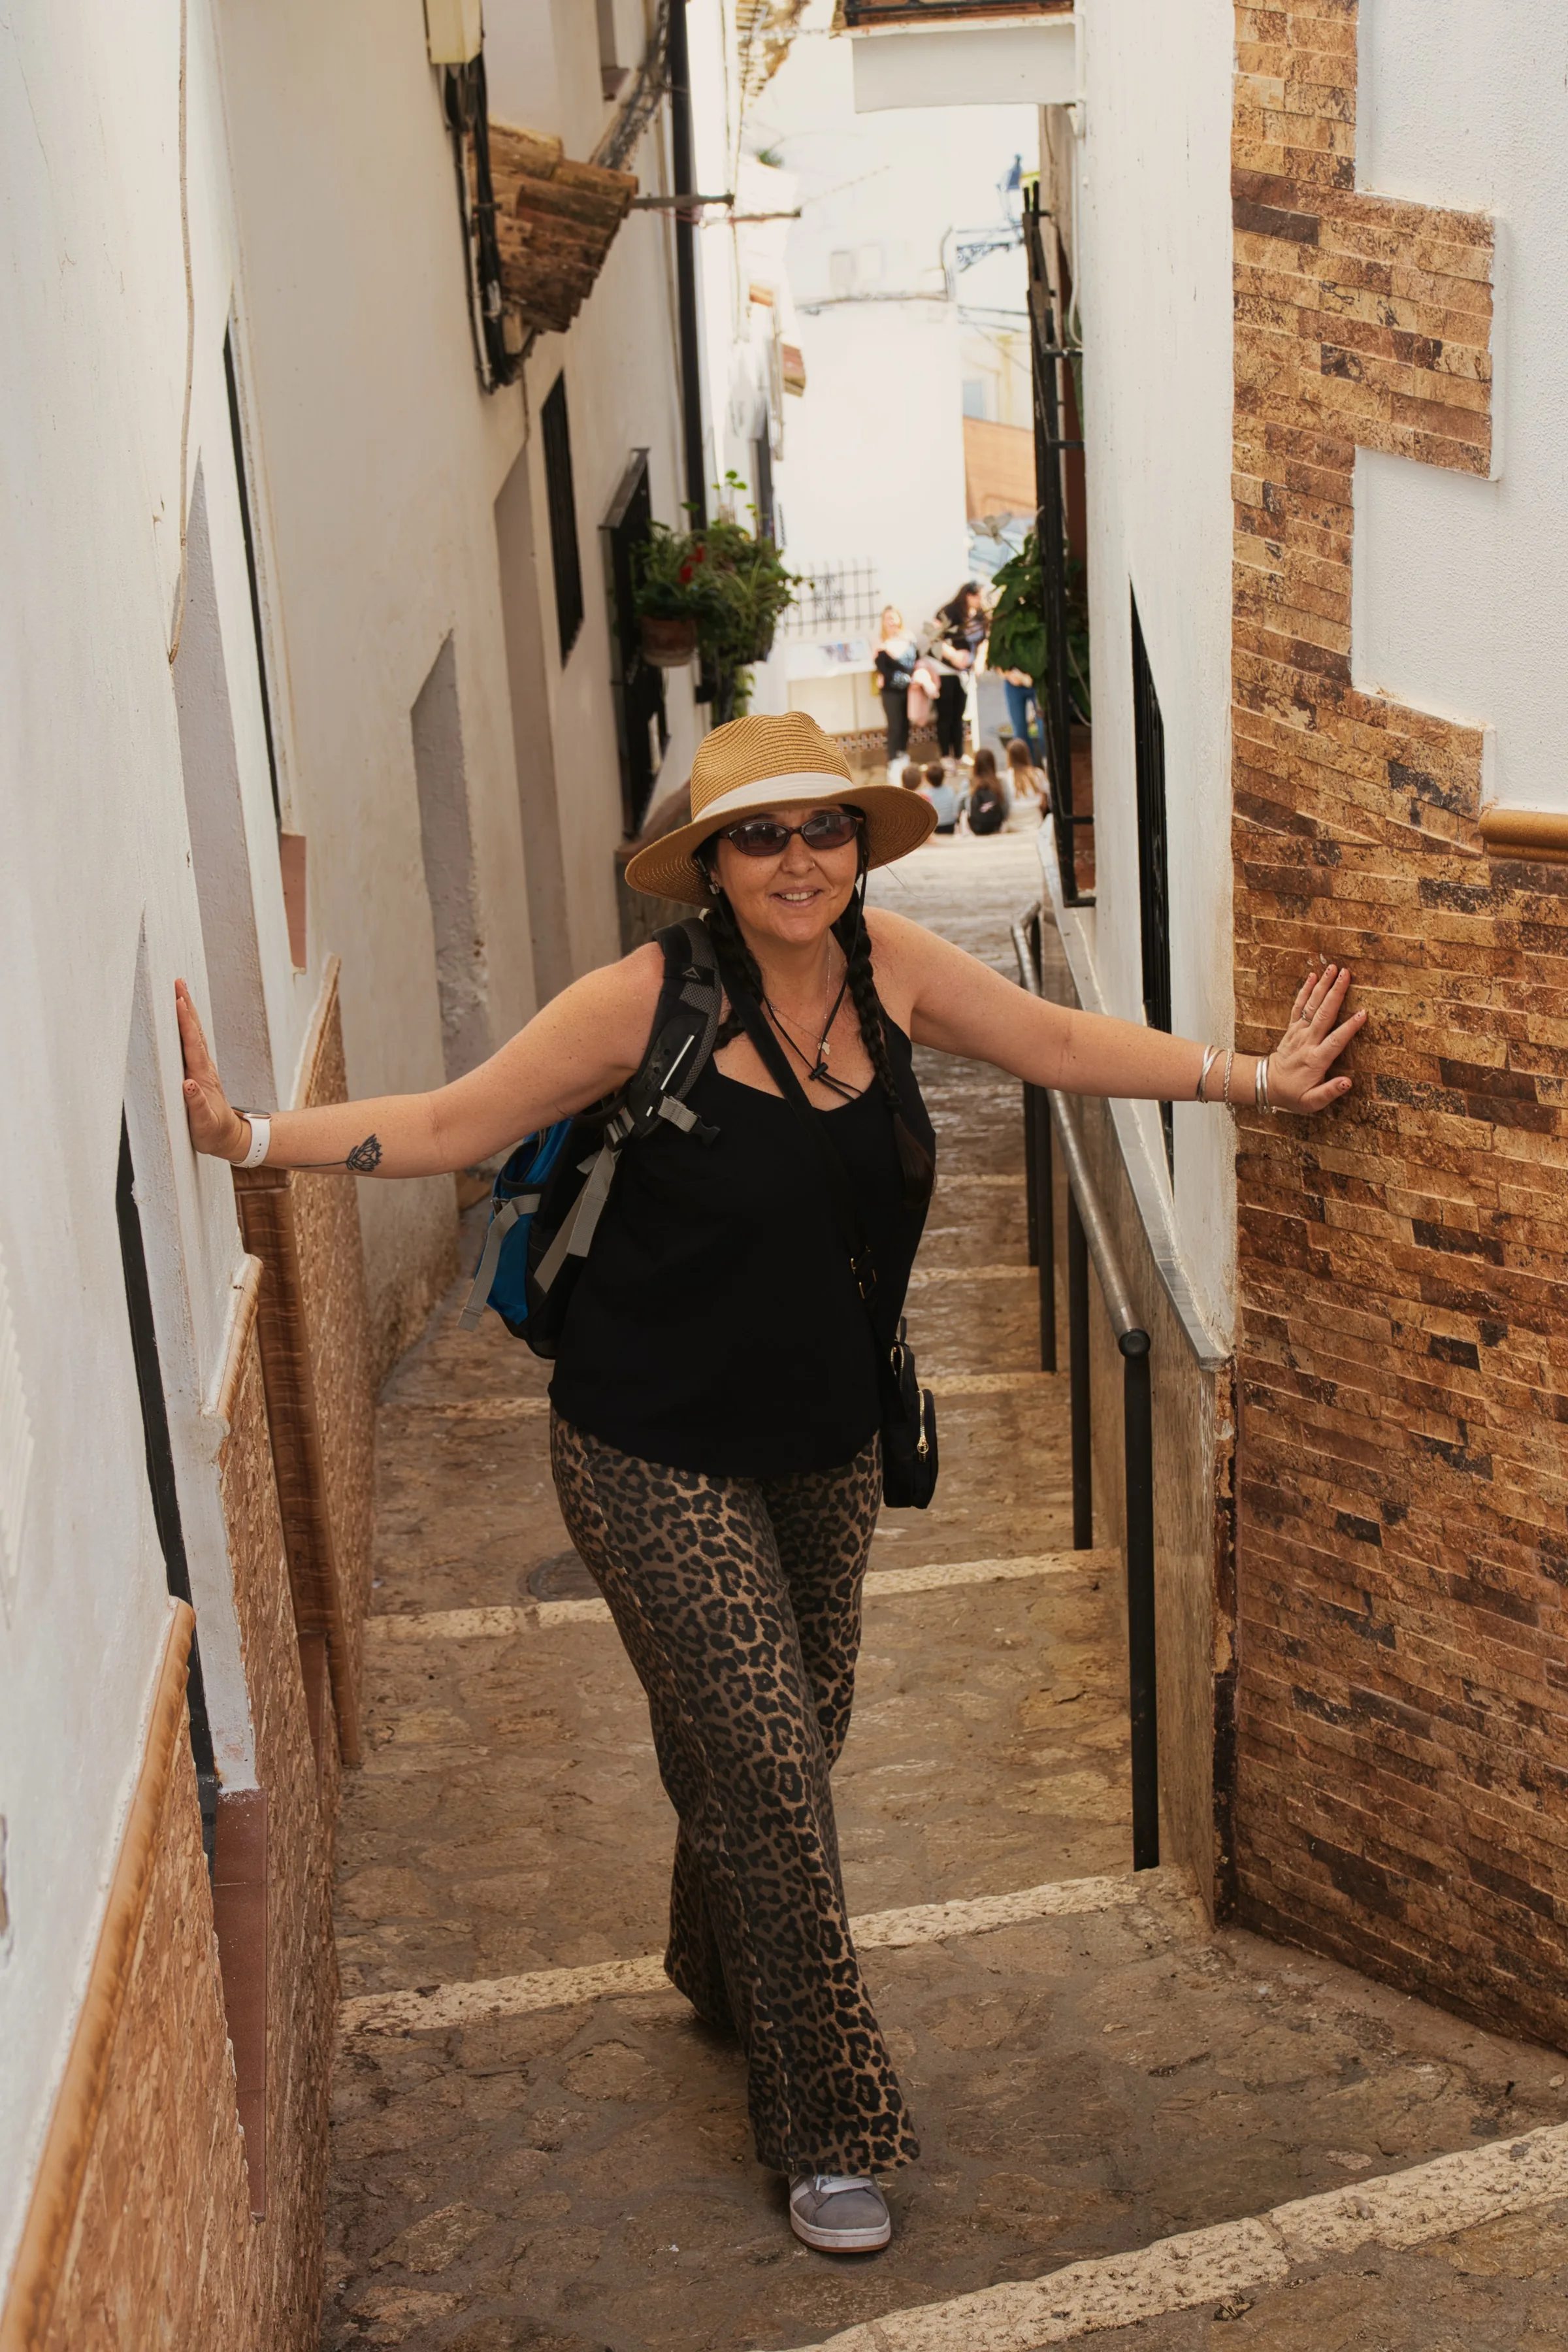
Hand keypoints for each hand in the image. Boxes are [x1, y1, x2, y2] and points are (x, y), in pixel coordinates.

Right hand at [175, 980, 247, 1159]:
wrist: (229, 1138)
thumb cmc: (213, 1133)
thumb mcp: (204, 1124)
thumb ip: (197, 1105)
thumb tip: (188, 1085)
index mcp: (202, 1077)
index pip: (192, 1044)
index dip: (184, 1023)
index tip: (178, 1001)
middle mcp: (203, 1068)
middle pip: (194, 1031)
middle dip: (186, 1006)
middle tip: (178, 982)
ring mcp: (202, 1068)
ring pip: (194, 1034)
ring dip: (187, 1013)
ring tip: (180, 992)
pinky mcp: (199, 1072)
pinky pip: (192, 1043)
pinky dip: (187, 1027)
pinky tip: (182, 1019)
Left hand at [1265, 963, 1365, 1112]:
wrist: (1268, 1085)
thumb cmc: (1294, 1094)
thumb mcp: (1312, 1102)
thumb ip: (1330, 1092)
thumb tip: (1348, 1082)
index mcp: (1316, 1060)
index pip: (1335, 1041)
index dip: (1349, 1027)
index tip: (1363, 1013)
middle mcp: (1307, 1042)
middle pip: (1323, 1014)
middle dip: (1335, 993)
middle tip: (1347, 974)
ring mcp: (1298, 1033)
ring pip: (1312, 1006)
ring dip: (1323, 986)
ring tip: (1333, 968)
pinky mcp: (1292, 1028)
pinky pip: (1299, 1006)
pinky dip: (1305, 990)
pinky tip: (1313, 976)